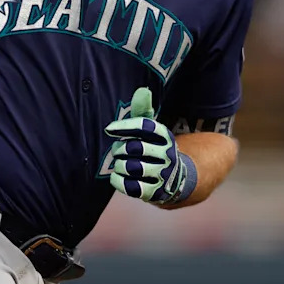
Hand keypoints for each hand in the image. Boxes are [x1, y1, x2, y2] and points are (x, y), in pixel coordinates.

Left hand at [103, 87, 193, 204]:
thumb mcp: (152, 130)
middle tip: (119, 151)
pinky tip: (119, 177)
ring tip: (122, 164)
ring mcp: (162, 174)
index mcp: (164, 135)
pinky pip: (128, 186)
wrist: (174, 179)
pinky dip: (118, 181)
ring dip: (119, 165)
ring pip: (128, 167)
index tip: (109, 129)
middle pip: (132, 147)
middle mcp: (166, 154)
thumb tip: (142, 90)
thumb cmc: (154, 148)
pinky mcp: (154, 192)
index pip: (143, 125)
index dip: (124, 126)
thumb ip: (143, 111)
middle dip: (119, 149)